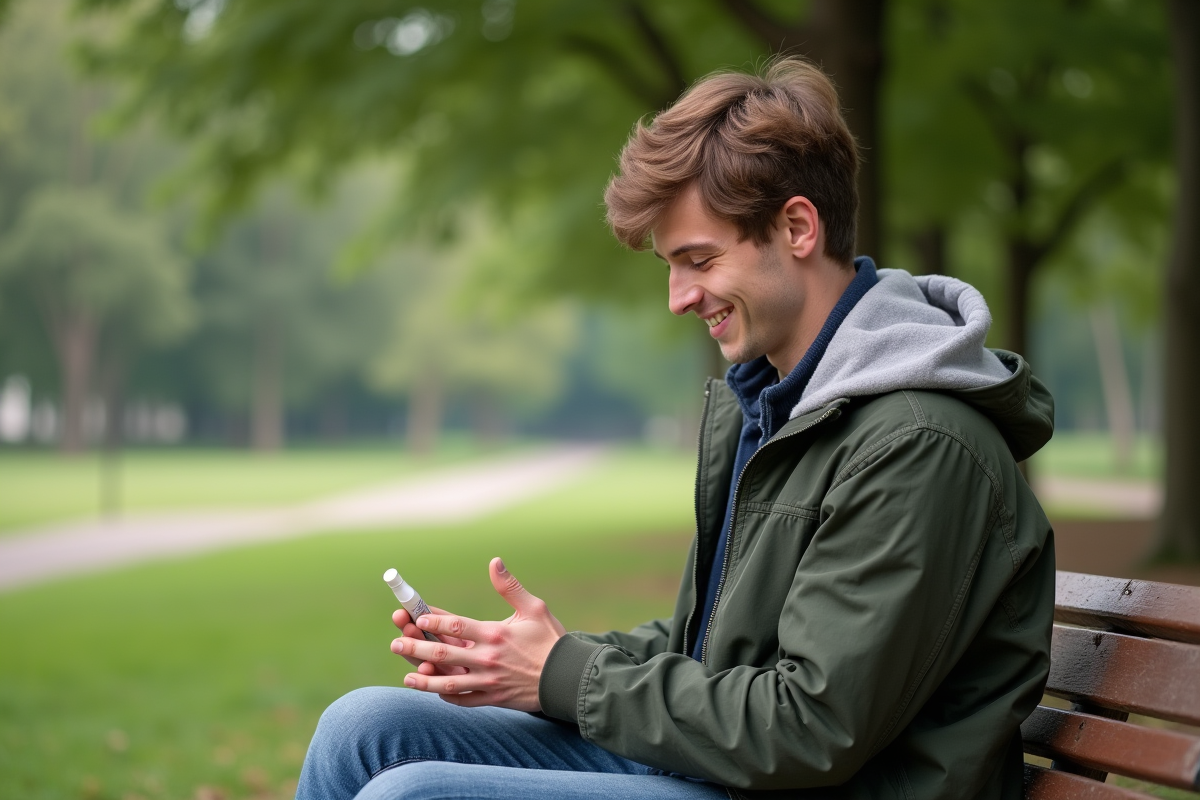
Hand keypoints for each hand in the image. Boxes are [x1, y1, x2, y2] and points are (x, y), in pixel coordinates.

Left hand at [389, 557, 566, 711]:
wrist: (569, 678)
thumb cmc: (552, 640)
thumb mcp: (534, 608)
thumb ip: (510, 587)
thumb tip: (494, 562)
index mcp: (495, 634)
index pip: (456, 626)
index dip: (433, 622)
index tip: (416, 617)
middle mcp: (488, 658)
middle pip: (444, 654)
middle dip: (416, 648)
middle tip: (396, 644)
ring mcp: (489, 681)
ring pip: (449, 683)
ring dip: (425, 679)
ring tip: (407, 676)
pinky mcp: (494, 698)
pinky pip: (465, 700)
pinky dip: (448, 697)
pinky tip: (435, 691)